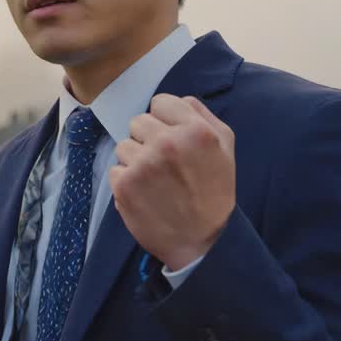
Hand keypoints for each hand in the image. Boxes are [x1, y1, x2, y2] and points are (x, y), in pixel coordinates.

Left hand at [110, 94, 235, 270]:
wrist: (202, 241)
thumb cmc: (214, 192)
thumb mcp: (225, 147)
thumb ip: (202, 115)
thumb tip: (178, 100)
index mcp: (195, 130)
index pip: (160, 102)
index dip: (165, 120)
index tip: (173, 139)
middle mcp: (168, 143)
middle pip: (138, 121)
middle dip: (148, 139)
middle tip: (165, 163)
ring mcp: (144, 164)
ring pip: (124, 145)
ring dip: (136, 160)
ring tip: (156, 181)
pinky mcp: (125, 185)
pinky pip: (116, 168)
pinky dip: (127, 181)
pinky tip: (146, 194)